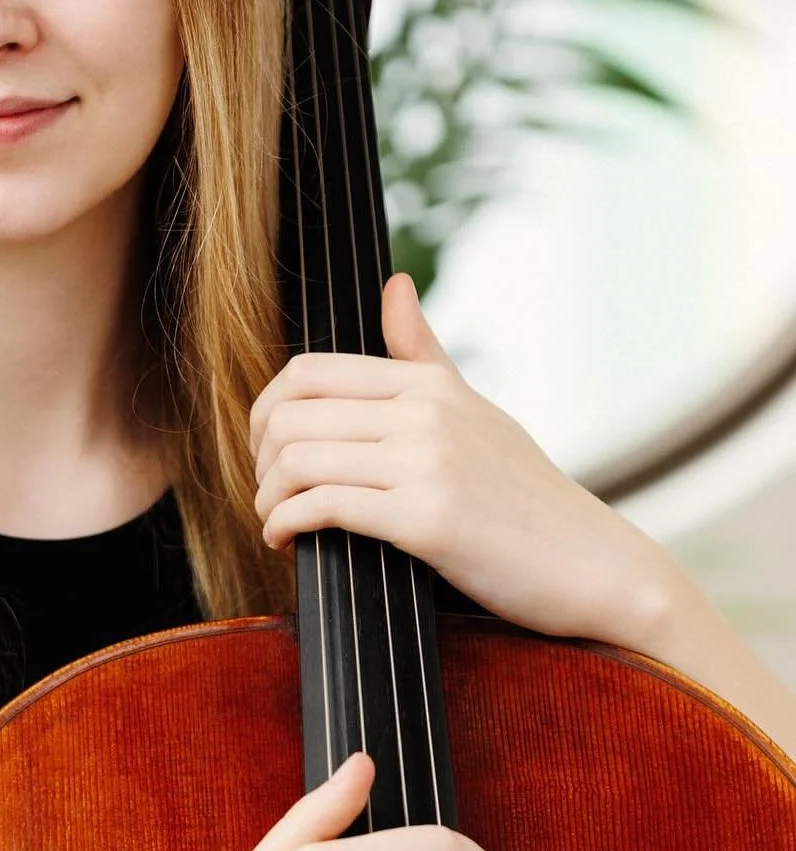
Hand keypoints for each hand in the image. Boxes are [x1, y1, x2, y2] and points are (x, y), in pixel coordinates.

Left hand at [249, 271, 674, 646]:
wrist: (592, 565)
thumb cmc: (526, 496)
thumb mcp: (474, 411)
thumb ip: (423, 354)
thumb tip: (394, 285)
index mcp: (429, 385)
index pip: (308, 372)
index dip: (264, 411)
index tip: (263, 450)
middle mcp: (425, 413)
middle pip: (291, 415)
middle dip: (258, 459)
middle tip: (264, 491)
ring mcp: (426, 464)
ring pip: (298, 460)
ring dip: (266, 497)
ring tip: (273, 520)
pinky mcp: (428, 520)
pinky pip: (324, 507)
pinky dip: (287, 524)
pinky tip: (287, 541)